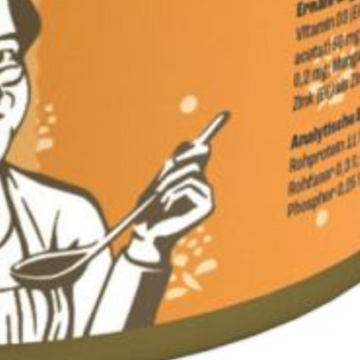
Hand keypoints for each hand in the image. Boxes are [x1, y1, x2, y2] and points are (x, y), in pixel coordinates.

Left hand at [124, 140, 214, 265]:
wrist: (148, 233)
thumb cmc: (150, 209)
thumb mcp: (159, 182)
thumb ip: (176, 165)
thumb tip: (193, 144)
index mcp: (190, 180)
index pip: (197, 154)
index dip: (199, 144)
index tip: (211, 126)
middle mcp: (202, 186)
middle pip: (194, 159)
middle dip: (175, 165)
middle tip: (164, 171)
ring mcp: (207, 197)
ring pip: (191, 171)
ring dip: (170, 181)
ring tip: (160, 197)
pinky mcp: (208, 206)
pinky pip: (191, 184)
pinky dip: (175, 191)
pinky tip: (168, 204)